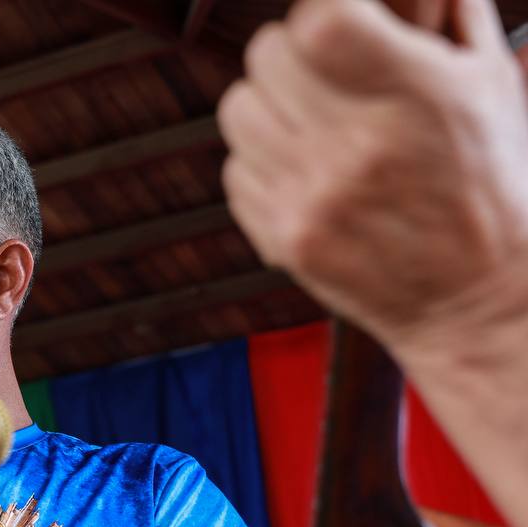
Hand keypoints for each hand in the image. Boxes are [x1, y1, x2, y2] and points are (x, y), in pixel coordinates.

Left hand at [220, 0, 527, 353]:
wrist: (476, 298)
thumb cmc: (490, 182)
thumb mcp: (490, 83)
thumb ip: (446, 12)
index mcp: (413, 97)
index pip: (320, 21)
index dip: (322, 8)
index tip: (338, 16)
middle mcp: (355, 146)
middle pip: (266, 55)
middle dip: (291, 50)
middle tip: (321, 68)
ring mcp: (312, 197)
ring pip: (238, 109)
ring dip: (267, 103)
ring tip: (309, 120)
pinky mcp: (284, 237)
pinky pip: (235, 170)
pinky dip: (261, 163)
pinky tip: (306, 172)